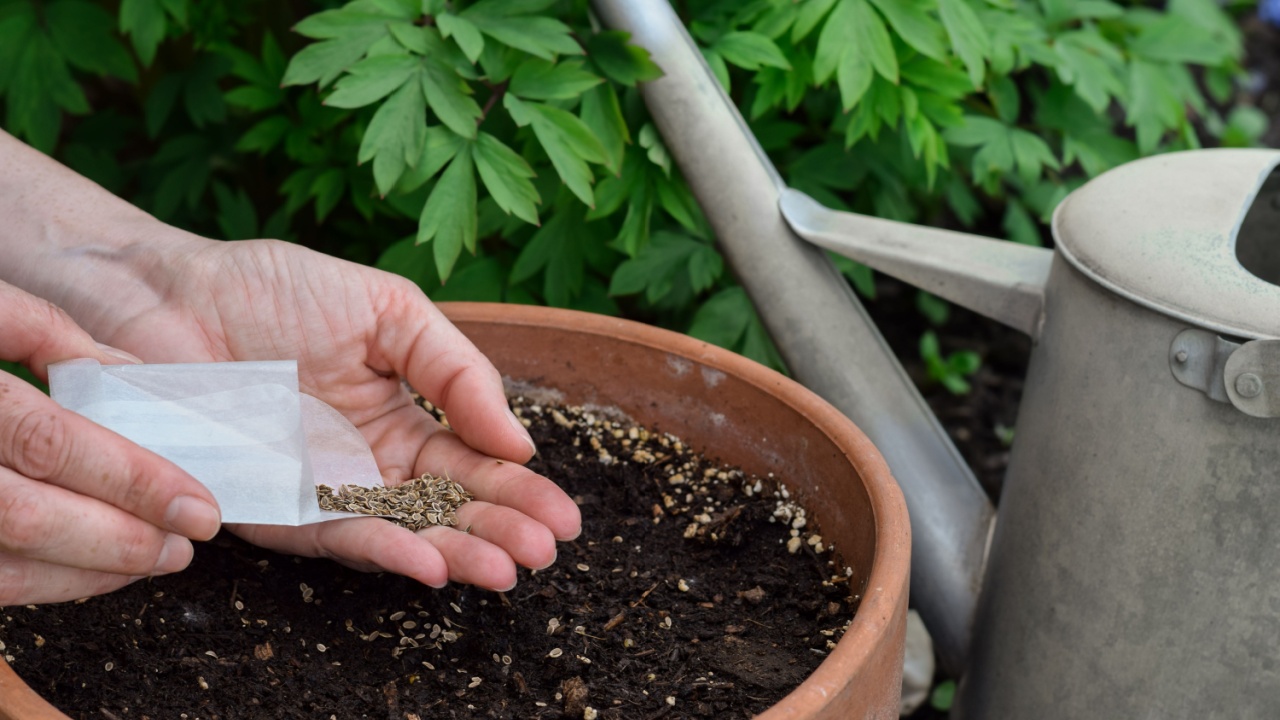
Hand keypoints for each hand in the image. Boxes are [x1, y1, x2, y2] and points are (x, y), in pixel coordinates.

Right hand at [0, 281, 220, 604]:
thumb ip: (44, 331)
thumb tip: (131, 376)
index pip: (48, 442)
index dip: (131, 479)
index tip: (199, 504)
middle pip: (25, 515)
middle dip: (120, 539)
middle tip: (185, 545)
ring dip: (85, 573)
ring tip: (150, 560)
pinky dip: (42, 584)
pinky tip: (90, 571)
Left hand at [101, 238, 580, 590]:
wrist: (165, 291)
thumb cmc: (273, 289)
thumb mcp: (390, 310)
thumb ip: (455, 370)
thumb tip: (516, 441)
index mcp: (400, 418)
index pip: (472, 464)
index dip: (517, 490)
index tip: (564, 515)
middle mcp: (366, 465)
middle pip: (446, 508)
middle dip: (501, 529)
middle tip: (548, 547)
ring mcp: (322, 490)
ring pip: (401, 534)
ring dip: (456, 552)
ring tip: (508, 567)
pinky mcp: (273, 508)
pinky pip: (334, 538)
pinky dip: (383, 552)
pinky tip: (430, 561)